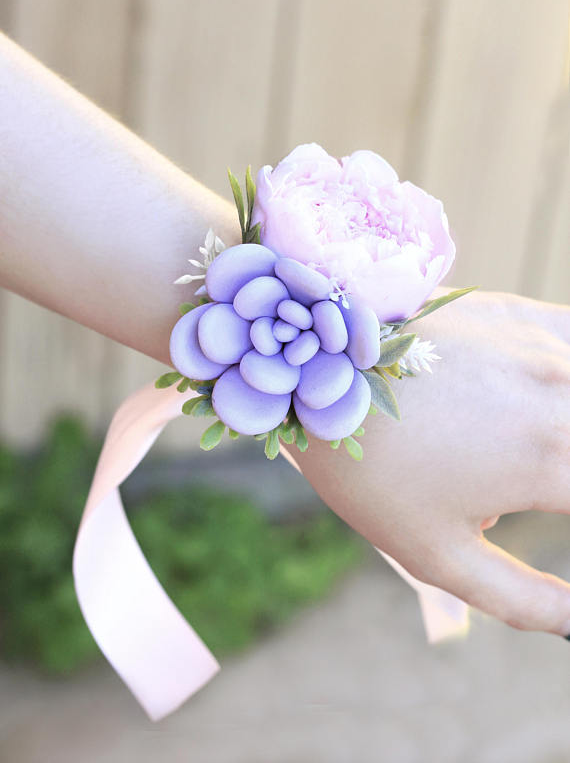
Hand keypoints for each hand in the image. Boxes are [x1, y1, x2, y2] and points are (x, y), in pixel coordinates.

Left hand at [287, 288, 569, 636]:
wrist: (315, 377)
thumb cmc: (370, 474)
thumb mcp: (438, 556)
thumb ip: (524, 599)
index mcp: (551, 462)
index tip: (549, 508)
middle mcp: (560, 393)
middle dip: (567, 474)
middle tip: (531, 488)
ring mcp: (541, 346)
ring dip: (566, 431)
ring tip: (509, 456)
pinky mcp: (519, 314)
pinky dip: (566, 379)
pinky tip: (534, 402)